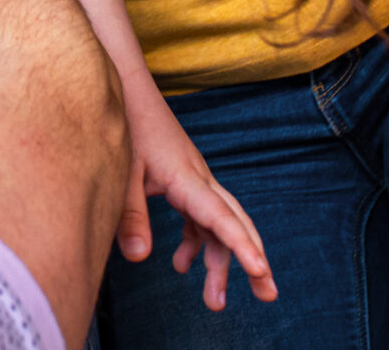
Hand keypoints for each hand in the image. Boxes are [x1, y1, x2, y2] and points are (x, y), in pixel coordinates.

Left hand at [123, 80, 274, 309]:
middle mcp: (199, 179)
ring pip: (219, 224)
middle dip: (252, 260)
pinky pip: (200, 217)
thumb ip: (129, 215)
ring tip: (214, 301)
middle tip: (267, 296)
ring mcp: (194, 178)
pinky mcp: (183, 179)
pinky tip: (181, 266)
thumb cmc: (126, 123)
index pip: (221, 219)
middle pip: (235, 223)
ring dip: (219, 261)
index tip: (261, 272)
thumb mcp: (122, 171)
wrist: (126, 86)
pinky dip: (196, 243)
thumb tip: (141, 259)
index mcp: (187, 178)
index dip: (242, 248)